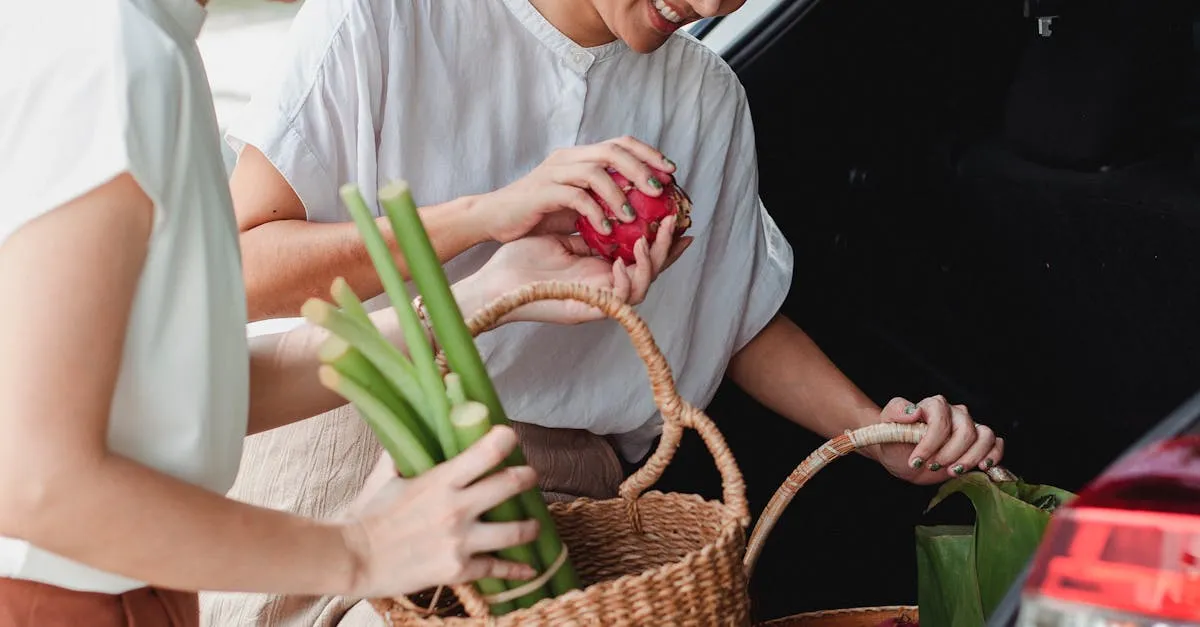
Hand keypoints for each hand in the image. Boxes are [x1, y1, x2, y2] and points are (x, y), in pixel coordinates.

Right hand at [339, 426, 540, 598]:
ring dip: (530, 525)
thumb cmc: (367, 515)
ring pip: (515, 531)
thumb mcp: (385, 476)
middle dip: (526, 478)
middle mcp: (457, 508)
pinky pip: (498, 569)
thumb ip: (403, 453)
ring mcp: (460, 540)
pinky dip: (517, 570)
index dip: (505, 440)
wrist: (353, 558)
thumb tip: (409, 428)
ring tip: (533, 524)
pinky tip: (528, 569)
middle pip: (511, 485)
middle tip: (529, 477)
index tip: (511, 438)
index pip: (487, 451)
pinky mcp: (458, 569)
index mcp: (441, 480)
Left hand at [468, 230, 689, 324]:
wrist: (494, 284)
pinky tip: (621, 262)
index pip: (641, 256)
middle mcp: (605, 287)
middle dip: (668, 247)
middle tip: (675, 222)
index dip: (663, 240)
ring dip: (652, 262)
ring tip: (648, 239)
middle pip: (651, 271)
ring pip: (643, 286)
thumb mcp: (561, 236)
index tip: (677, 218)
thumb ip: (587, 228)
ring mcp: (598, 301)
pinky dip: (627, 281)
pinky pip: (620, 301)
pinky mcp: (587, 310)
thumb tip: (609, 204)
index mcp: (601, 271)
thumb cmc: (520, 261)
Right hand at [477, 136, 676, 242]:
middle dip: (641, 169)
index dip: (648, 153)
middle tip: (659, 191)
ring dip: (619, 194)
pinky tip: (606, 229)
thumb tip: (641, 207)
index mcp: (578, 157)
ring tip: (632, 217)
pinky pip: (575, 196)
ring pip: (596, 171)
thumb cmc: (537, 214)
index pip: (619, 143)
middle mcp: (568, 158)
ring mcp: (553, 173)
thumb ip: (602, 199)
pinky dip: (594, 212)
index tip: (671, 171)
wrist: (494, 218)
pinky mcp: (542, 192)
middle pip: (613, 151)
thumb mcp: (576, 203)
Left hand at [872, 396, 1004, 484]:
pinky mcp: (977, 443)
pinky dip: (994, 456)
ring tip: (951, 471)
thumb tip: (914, 411)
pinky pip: (996, 444)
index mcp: (934, 405)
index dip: (930, 443)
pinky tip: (982, 467)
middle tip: (932, 466)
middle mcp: (955, 413)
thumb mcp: (887, 426)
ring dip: (969, 459)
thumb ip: (896, 412)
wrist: (900, 455)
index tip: (916, 461)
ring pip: (984, 437)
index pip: (941, 420)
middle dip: (949, 454)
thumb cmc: (894, 440)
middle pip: (966, 432)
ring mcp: (969, 427)